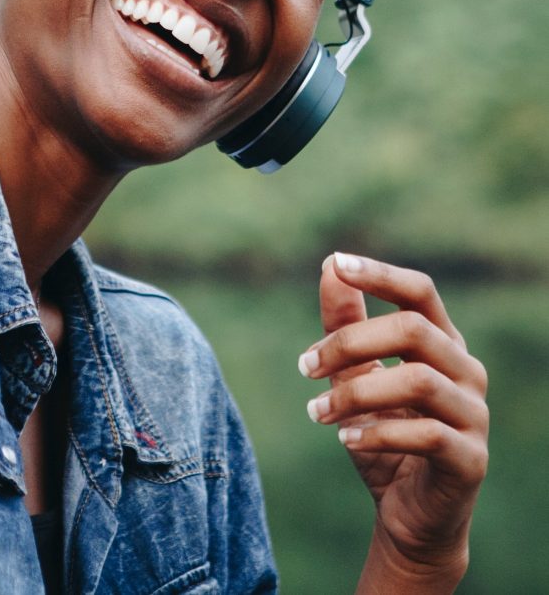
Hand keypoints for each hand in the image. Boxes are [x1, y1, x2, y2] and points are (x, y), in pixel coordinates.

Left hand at [298, 253, 488, 589]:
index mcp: (442, 342)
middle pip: (412, 330)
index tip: (338, 263)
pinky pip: (427, 434)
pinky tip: (344, 438)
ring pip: (417, 380)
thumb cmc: (384, 434)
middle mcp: (466, 370)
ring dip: (355, 392)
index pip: (420, 292)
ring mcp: (473, 414)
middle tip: (305, 366)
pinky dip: (377, 432)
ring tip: (317, 411)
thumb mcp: (355, 375)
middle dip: (350, 342)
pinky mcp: (470, 458)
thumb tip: (330, 265)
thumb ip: (345, 322)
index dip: (381, 274)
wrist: (408, 516)